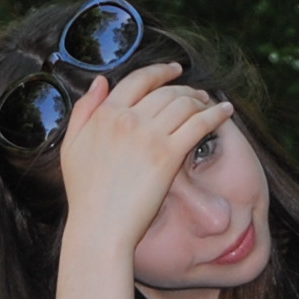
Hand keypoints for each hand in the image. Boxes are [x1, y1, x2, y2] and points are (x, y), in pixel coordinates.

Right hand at [56, 61, 232, 248]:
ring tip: (210, 104)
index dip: (161, 71)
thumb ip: (84, 110)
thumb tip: (101, 81)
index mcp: (105, 114)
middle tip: (198, 94)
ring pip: (184, 103)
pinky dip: (215, 114)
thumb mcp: (72, 146)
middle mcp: (127, 119)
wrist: (100, 227)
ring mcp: (149, 136)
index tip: (175, 71)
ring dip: (201, 100)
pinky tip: (225, 112)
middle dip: (185, 88)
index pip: (138, 79)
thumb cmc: (85, 194)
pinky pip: (199, 124)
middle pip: (166, 90)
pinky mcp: (168, 155)